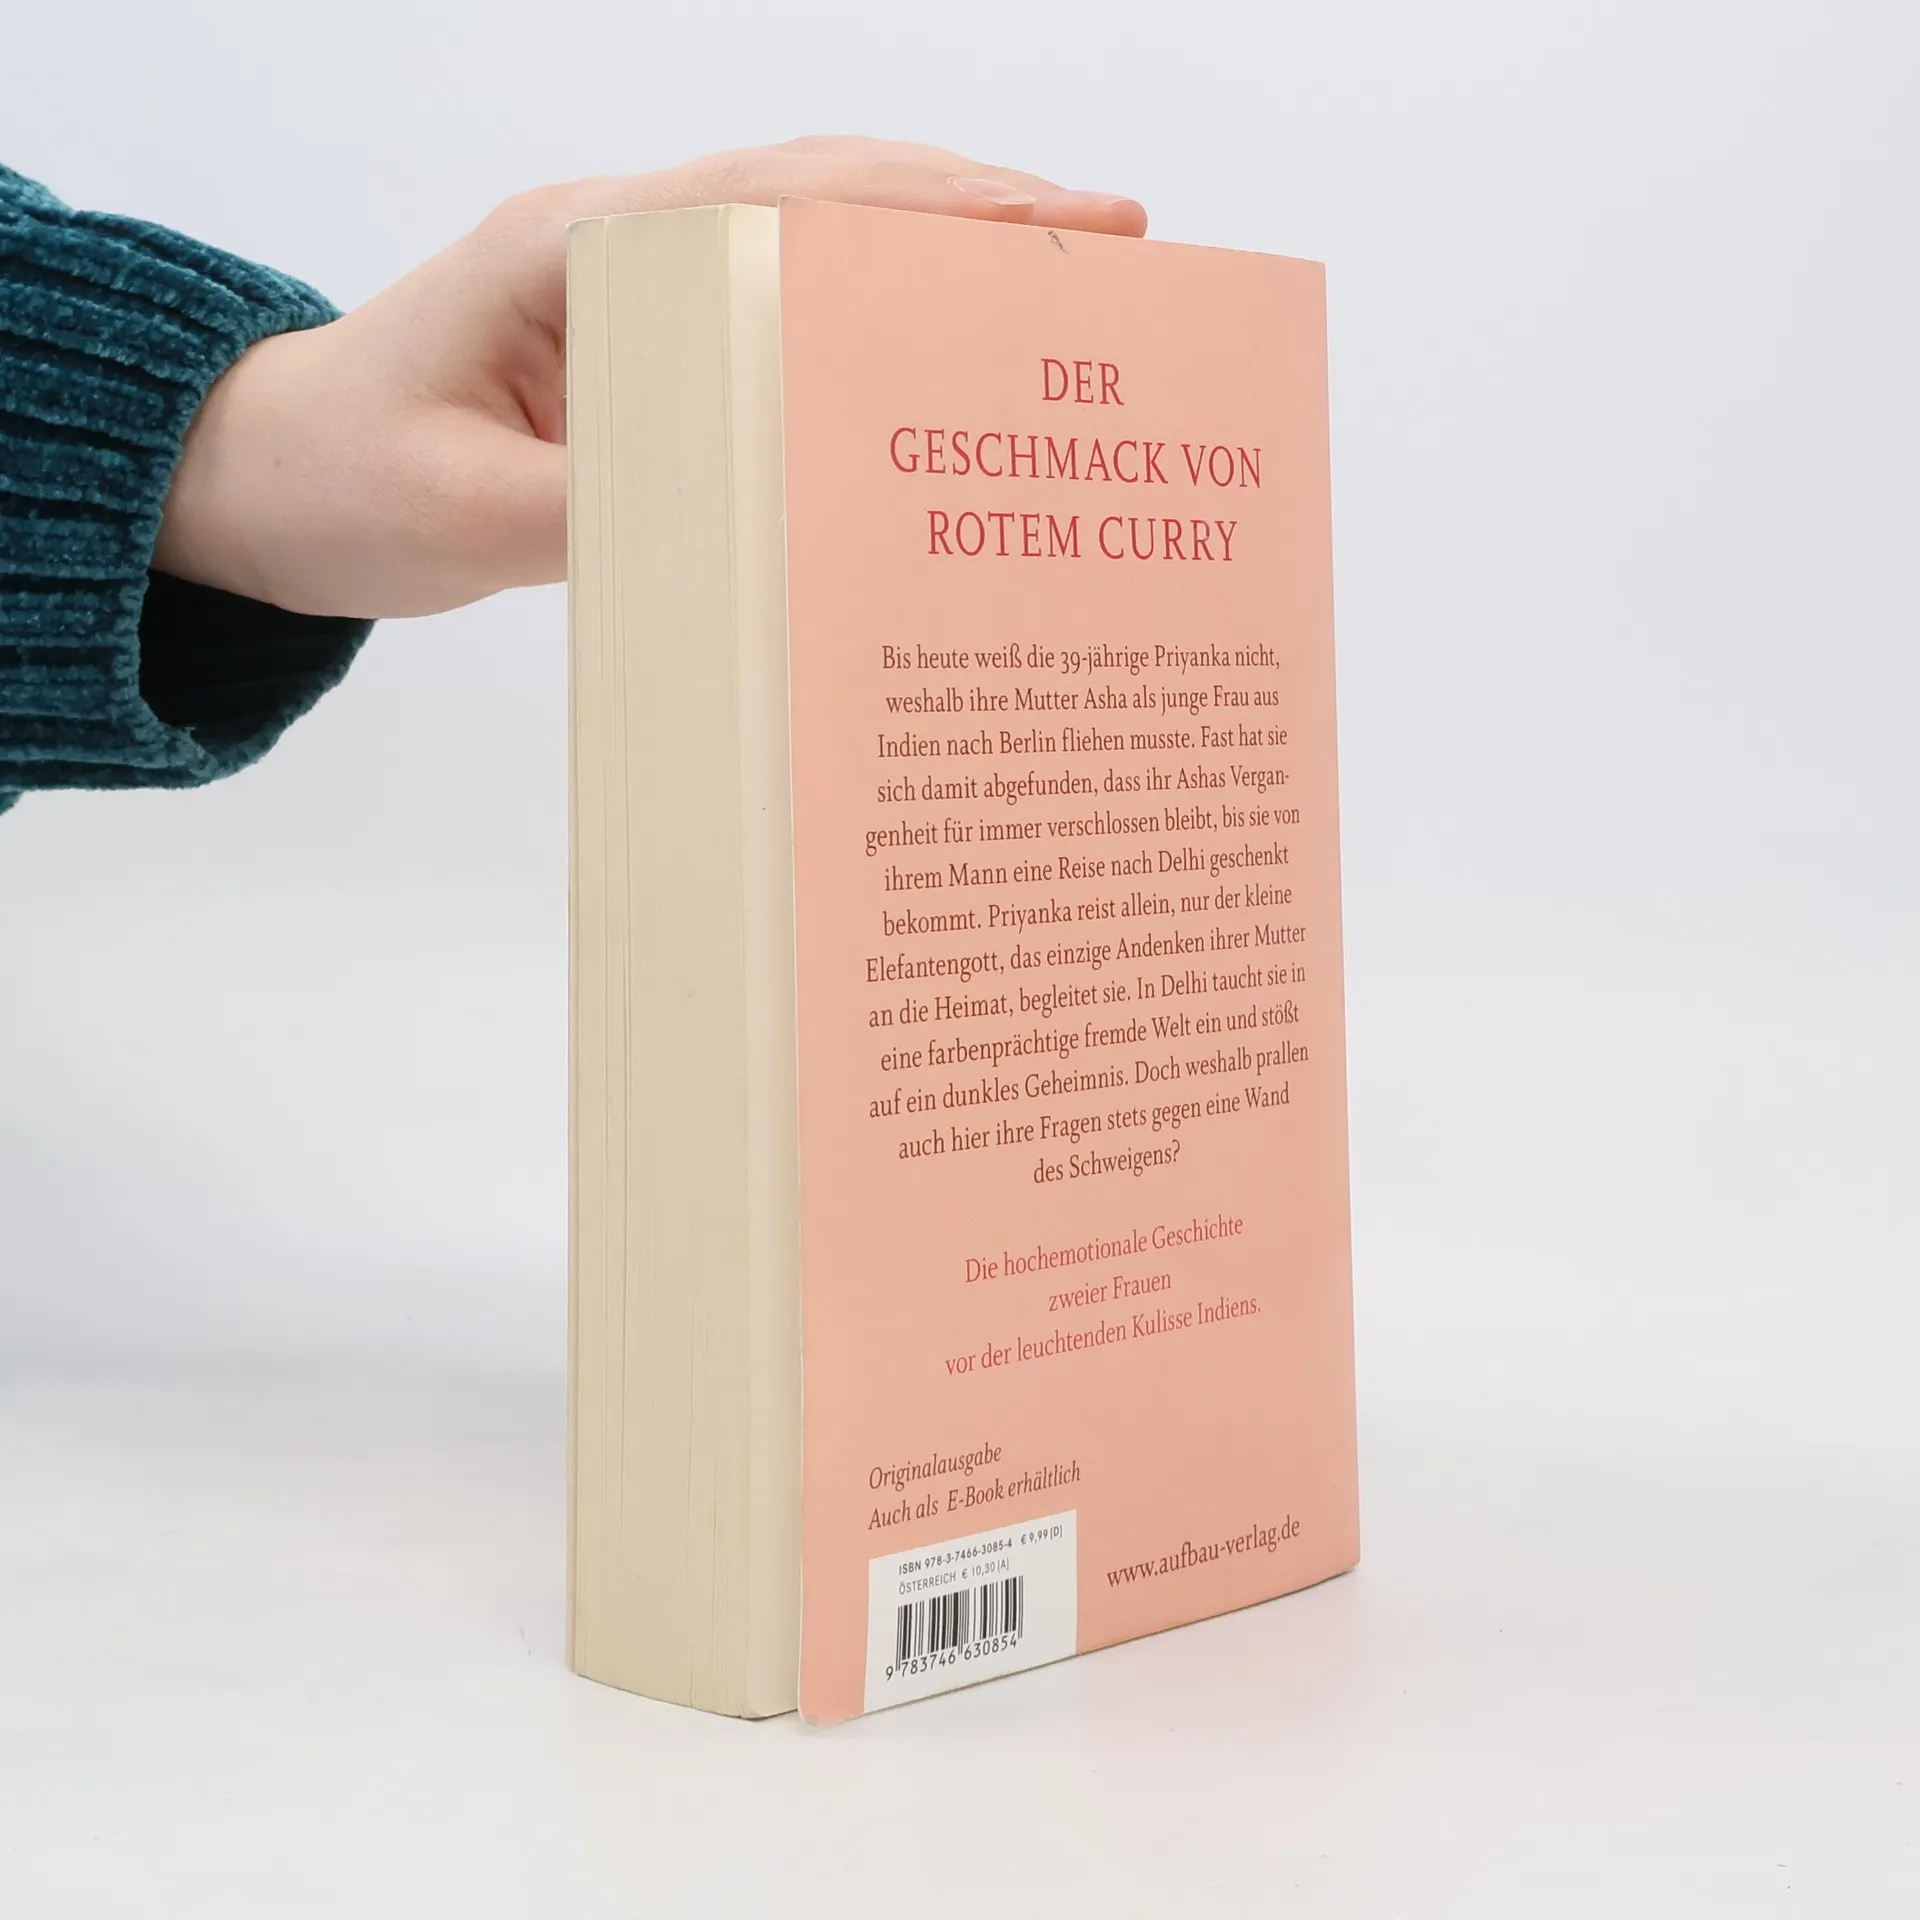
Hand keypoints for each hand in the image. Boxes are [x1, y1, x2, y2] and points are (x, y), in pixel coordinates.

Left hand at [154, 137, 1147, 619]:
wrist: (275, 479)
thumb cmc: (349, 478)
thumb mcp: (460, 514)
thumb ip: (599, 512)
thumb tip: (755, 527)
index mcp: (576, 251)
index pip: (778, 202)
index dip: (919, 210)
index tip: (1045, 224)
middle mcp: (621, 247)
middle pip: (826, 196)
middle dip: (975, 213)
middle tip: (1118, 238)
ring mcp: (642, 294)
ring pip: (816, 242)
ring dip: (941, 255)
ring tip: (1074, 279)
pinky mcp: (655, 354)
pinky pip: (782, 316)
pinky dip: (875, 322)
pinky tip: (950, 354)